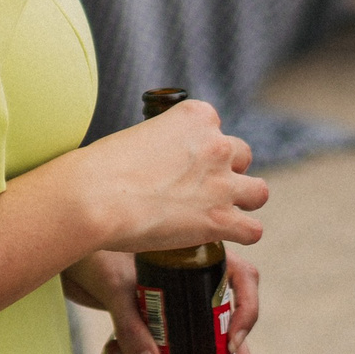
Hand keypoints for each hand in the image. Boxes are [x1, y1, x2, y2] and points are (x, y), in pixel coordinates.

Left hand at [65, 248, 262, 353]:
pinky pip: (169, 335)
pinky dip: (158, 351)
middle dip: (231, 343)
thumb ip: (131, 326)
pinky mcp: (154, 309)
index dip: (246, 309)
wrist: (63, 247)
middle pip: (227, 310)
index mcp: (195, 249)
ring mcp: (175, 290)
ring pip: (200, 327)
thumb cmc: (92, 248)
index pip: (242, 277)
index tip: (232, 341)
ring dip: (197, 349)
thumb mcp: (114, 285)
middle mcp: (191, 271)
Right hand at [80, 98, 266, 254]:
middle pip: (242, 155)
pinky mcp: (220, 219)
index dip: (204, 149)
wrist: (95, 197)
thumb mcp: (139, 135)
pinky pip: (253, 230)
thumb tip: (159, 164)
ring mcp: (221, 182)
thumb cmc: (103, 168)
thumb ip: (161, 143)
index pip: (217, 128)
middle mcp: (216, 144)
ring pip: (259, 191)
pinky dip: (242, 235)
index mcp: (196, 116)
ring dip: (243, 201)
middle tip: (202, 189)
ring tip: (220, 212)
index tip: (187, 164)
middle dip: (227, 171)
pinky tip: (225, 237)